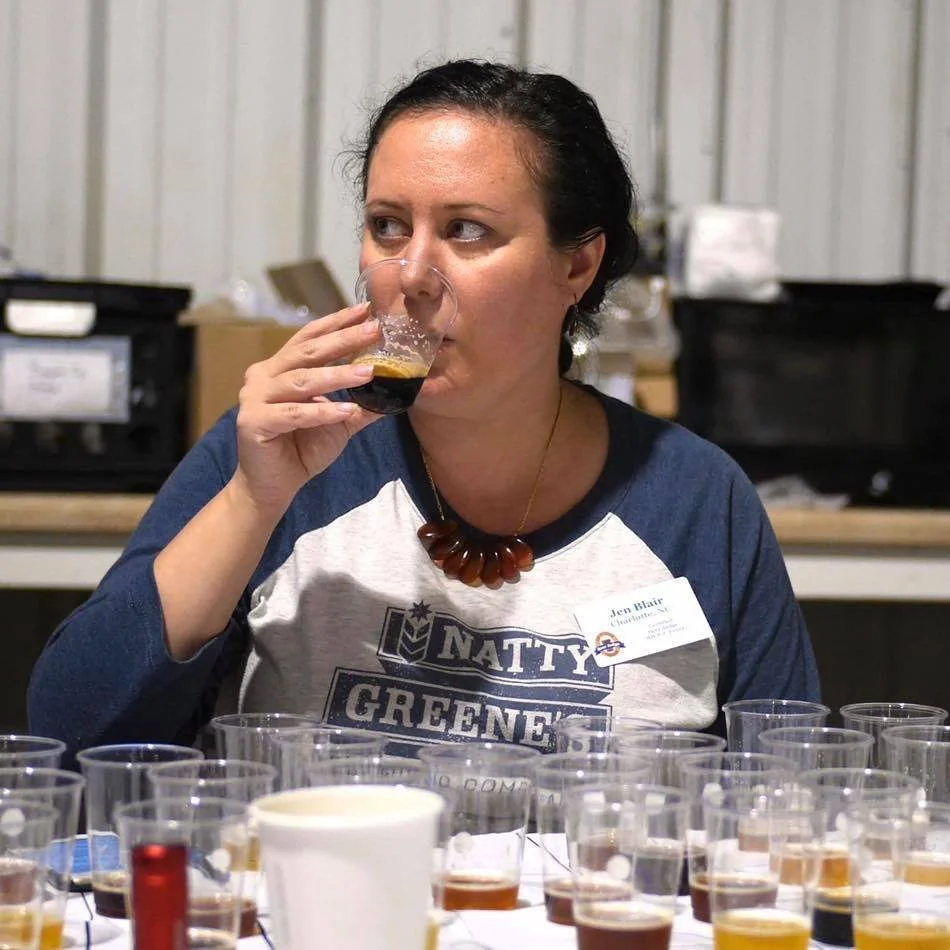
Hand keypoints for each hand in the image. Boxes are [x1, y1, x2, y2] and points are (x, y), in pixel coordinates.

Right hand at [233, 302, 381, 512]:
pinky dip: (322, 412)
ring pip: (301, 381)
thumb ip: (362, 404)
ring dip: (337, 376)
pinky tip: (347, 410)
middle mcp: (262, 376)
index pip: (309, 338)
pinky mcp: (253, 423)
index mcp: (279, 369)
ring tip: (368, 372)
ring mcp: (254, 398)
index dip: (336, 323)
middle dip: (343, 340)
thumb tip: (398, 390)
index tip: (366, 310)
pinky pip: (293, 413)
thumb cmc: (302, 449)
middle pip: (306, 353)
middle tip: (374, 329)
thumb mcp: (339, 422)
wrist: (272, 487)